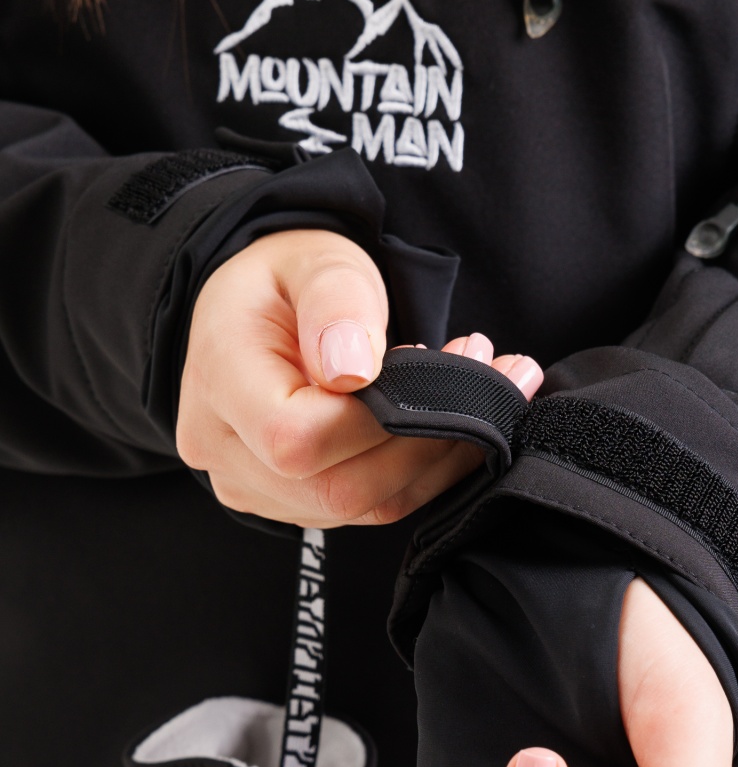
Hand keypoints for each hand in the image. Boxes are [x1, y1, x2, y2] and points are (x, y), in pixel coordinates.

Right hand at [176, 229, 541, 526]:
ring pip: (366, 505)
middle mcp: (227, 451)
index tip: (433, 359)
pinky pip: (371, 505)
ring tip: (481, 388)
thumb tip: (353, 370)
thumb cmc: (285, 281)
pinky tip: (453, 421)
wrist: (254, 311)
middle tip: (490, 372)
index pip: (297, 439)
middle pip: (339, 489)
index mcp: (219, 382)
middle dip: (431, 439)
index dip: (379, 420)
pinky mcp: (293, 504)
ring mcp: (257, 488)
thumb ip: (338, 302)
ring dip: (440, 455)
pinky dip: (424, 468)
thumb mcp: (317, 260)